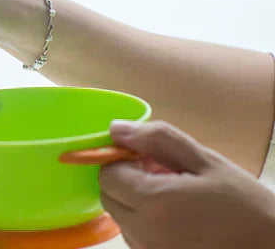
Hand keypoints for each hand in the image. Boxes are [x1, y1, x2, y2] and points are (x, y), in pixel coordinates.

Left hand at [99, 120, 274, 247]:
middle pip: (109, 196)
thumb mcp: (204, 161)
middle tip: (161, 173)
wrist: (270, 248)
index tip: (147, 157)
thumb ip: (157, 139)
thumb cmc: (243, 203)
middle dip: (126, 179)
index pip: (107, 174)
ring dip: (135, 201)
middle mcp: (143, 233)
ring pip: (120, 217)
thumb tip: (115, 129)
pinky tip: (176, 216)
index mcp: (154, 202)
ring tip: (174, 195)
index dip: (122, 159)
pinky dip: (145, 222)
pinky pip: (136, 236)